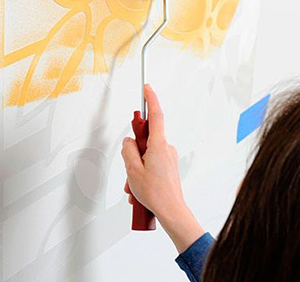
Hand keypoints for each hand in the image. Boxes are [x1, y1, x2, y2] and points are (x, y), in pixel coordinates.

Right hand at [121, 84, 203, 252]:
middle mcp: (166, 148)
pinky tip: (139, 188)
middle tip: (130, 167)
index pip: (155, 116)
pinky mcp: (168, 166)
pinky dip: (142, 173)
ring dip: (136, 168)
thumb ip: (128, 150)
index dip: (151, 99)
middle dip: (132, 152)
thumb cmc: (156, 193)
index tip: (147, 88)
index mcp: (158, 145)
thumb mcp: (132, 170)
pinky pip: (151, 163)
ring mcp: (168, 158)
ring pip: (145, 154)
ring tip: (135, 184)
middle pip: (144, 139)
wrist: (172, 212)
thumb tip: (128, 142)